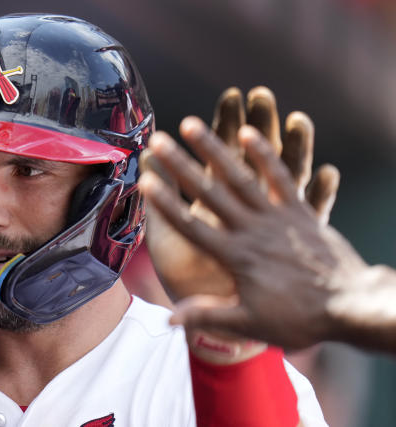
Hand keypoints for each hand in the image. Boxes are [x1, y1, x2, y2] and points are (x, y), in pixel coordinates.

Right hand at [139, 118, 369, 349]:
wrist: (353, 307)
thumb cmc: (299, 319)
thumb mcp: (250, 324)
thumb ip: (209, 317)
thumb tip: (170, 319)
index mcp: (236, 256)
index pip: (191, 226)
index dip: (165, 203)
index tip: (144, 181)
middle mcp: (253, 229)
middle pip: (211, 191)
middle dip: (182, 164)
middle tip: (160, 139)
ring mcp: (278, 216)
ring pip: (242, 175)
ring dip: (217, 147)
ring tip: (194, 124)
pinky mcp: (300, 211)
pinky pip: (282, 176)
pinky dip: (266, 153)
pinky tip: (249, 133)